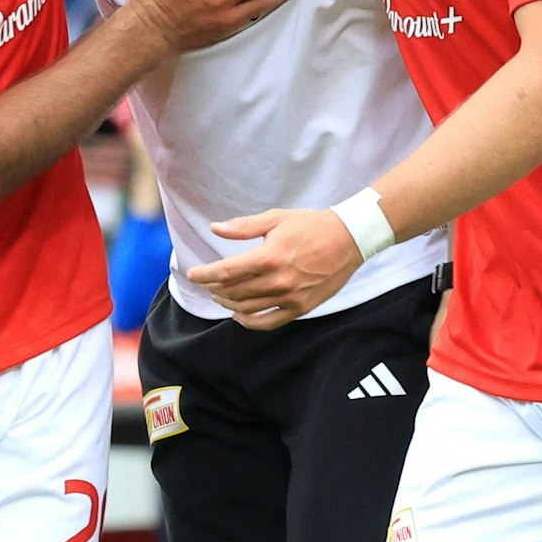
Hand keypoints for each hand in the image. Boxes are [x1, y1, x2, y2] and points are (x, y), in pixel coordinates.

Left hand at [187, 207, 362, 328]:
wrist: (349, 239)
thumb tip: (215, 229)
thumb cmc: (312, 225)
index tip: (192, 274)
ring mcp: (290, 297)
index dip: (204, 274)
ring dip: (227, 304)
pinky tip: (239, 316)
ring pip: (247, 308)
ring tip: (219, 295)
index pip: (226, 271)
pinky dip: (249, 322)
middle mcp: (278, 280)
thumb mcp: (276, 218)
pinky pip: (269, 323)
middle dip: (214, 288)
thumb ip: (243, 227)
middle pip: (233, 292)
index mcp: (269, 256)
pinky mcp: (301, 308)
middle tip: (206, 283)